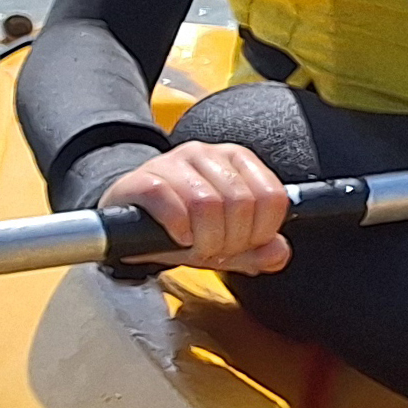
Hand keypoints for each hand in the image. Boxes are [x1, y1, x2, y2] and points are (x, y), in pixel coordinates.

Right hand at [100, 141, 293, 273]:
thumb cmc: (183, 226)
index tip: (245, 245)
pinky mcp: (143, 178)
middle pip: (241, 203)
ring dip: (205, 239)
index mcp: (238, 160)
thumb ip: (259, 250)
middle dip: (231, 240)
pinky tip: (177, 237)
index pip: (272, 197)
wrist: (129, 222)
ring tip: (196, 246)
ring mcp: (173, 162)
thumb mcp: (226, 242)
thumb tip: (278, 253)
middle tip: (215, 250)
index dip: (262, 231)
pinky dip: (177, 228)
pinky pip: (169, 201)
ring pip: (207, 203)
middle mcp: (207, 154)